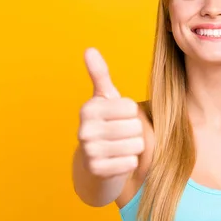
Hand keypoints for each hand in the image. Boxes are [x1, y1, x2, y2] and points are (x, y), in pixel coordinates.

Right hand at [77, 48, 143, 177]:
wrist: (95, 165)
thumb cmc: (106, 126)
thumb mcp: (104, 100)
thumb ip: (100, 75)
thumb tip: (89, 49)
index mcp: (89, 109)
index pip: (131, 107)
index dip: (132, 114)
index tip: (119, 119)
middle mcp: (84, 129)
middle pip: (135, 127)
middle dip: (135, 132)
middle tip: (121, 136)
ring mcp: (89, 151)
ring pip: (135, 145)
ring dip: (134, 148)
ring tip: (120, 148)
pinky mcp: (97, 171)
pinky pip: (130, 163)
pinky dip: (130, 163)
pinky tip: (118, 162)